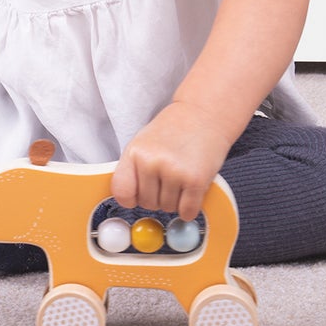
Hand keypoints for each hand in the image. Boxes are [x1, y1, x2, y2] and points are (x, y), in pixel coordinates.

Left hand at [110, 100, 232, 220]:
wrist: (203, 114)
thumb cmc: (173, 129)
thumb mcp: (143, 143)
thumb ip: (133, 169)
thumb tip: (127, 199)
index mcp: (134, 153)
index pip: (122, 193)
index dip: (131, 199)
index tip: (139, 195)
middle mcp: (151, 163)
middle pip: (147, 204)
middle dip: (158, 196)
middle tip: (168, 178)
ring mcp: (174, 172)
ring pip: (168, 208)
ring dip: (175, 200)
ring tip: (181, 177)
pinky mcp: (196, 181)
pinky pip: (187, 211)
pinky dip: (190, 208)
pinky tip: (192, 191)